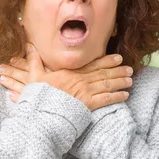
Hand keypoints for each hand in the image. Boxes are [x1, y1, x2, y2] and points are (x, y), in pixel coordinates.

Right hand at [0, 43, 132, 110]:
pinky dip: (116, 97)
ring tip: (130, 80)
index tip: (117, 58)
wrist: (40, 112)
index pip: (92, 64)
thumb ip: (34, 60)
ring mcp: (85, 93)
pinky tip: (125, 95)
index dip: (107, 60)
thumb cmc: (37, 96)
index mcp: (70, 73)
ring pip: (107, 84)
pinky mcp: (87, 105)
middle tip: (129, 68)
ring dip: (120, 82)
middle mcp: (80, 81)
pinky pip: (106, 99)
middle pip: (103, 74)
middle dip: (118, 70)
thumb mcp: (34, 76)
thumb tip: (29, 46)